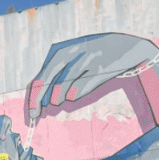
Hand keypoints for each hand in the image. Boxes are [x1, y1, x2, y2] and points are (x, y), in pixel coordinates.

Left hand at [26, 33, 158, 120]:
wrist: (126, 45)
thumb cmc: (93, 55)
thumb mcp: (71, 58)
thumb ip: (55, 74)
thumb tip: (40, 98)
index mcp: (60, 51)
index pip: (40, 77)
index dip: (33, 97)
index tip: (32, 112)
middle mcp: (71, 54)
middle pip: (46, 83)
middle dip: (38, 102)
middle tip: (35, 115)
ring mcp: (85, 61)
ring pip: (62, 90)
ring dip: (60, 98)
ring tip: (64, 96)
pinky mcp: (99, 69)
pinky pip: (79, 91)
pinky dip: (76, 95)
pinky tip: (79, 91)